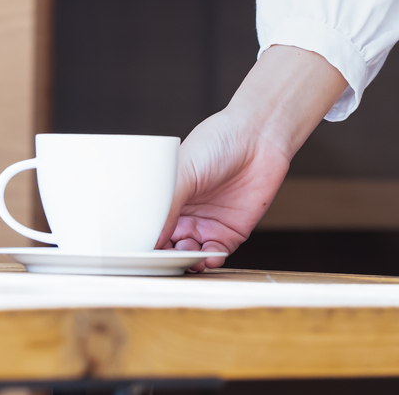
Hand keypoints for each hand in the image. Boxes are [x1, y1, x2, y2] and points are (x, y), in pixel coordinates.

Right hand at [160, 46, 346, 268]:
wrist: (258, 138)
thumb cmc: (217, 143)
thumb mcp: (183, 170)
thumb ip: (167, 205)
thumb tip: (153, 238)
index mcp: (168, 196)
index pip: (151, 226)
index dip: (146, 241)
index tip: (140, 252)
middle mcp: (185, 213)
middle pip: (168, 245)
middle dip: (165, 256)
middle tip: (164, 262)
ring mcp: (208, 224)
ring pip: (191, 254)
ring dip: (188, 261)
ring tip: (188, 258)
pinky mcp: (231, 232)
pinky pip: (217, 254)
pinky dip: (211, 260)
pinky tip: (208, 257)